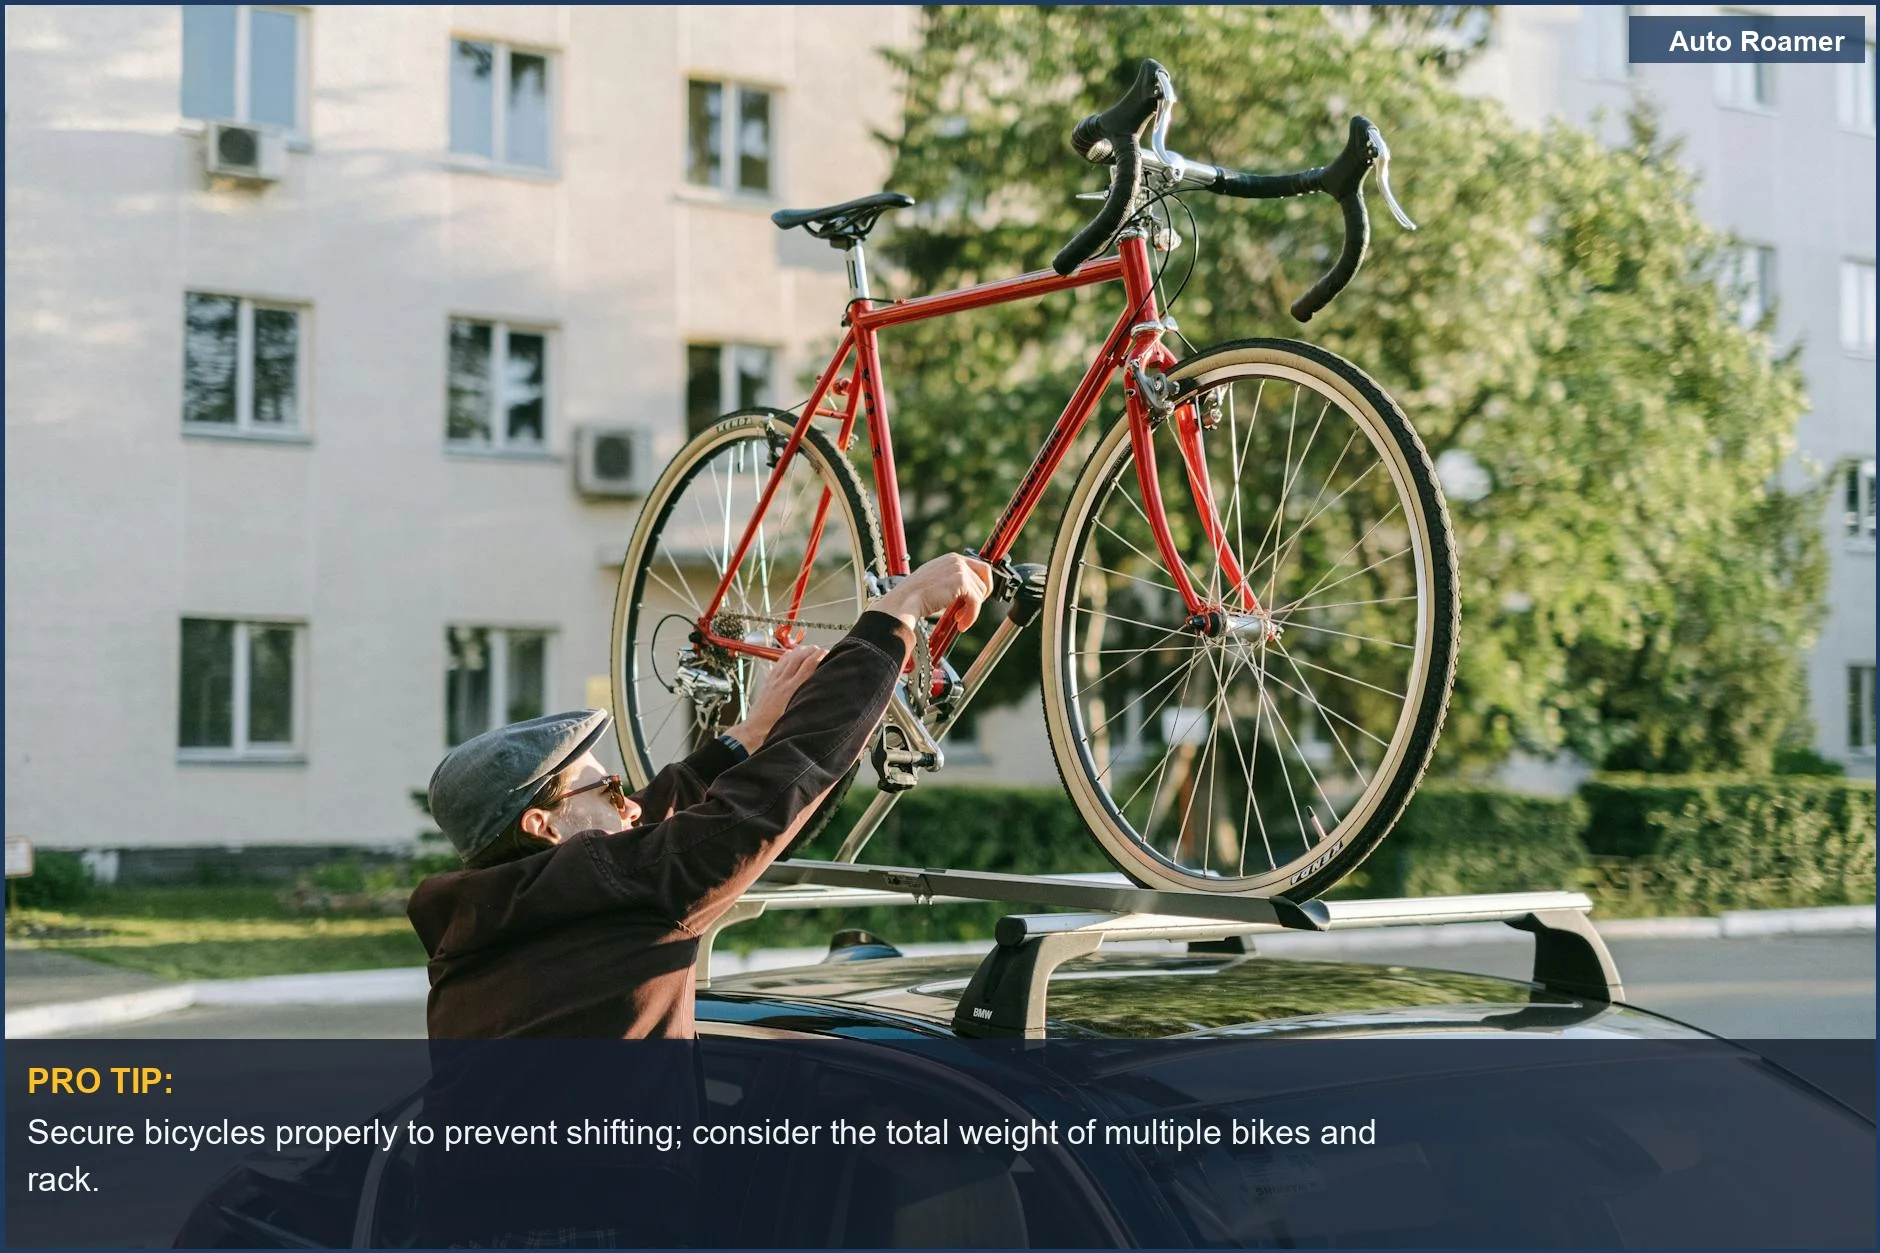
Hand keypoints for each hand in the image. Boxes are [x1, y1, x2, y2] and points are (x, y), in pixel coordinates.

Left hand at [724, 643, 825, 752]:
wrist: (753, 732)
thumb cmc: (773, 730)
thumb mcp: (796, 719)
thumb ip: (809, 708)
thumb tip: (823, 701)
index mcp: (791, 691)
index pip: (808, 666)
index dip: (818, 657)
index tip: (827, 653)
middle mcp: (782, 683)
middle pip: (799, 659)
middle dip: (811, 651)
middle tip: (822, 649)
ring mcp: (774, 682)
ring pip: (788, 659)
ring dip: (799, 652)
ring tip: (809, 649)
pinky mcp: (769, 684)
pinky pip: (778, 665)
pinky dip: (786, 657)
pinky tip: (790, 655)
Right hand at [872, 554, 994, 630]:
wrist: (905, 600)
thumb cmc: (915, 596)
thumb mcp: (936, 582)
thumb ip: (952, 582)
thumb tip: (968, 593)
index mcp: (951, 559)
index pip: (978, 567)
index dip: (979, 584)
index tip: (974, 599)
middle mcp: (957, 560)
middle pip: (985, 574)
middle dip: (983, 593)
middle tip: (973, 608)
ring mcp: (960, 570)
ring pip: (981, 591)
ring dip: (973, 610)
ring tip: (959, 619)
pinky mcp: (961, 582)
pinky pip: (976, 601)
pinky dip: (971, 615)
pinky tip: (961, 624)